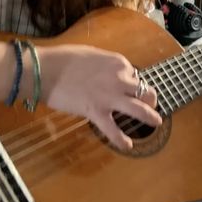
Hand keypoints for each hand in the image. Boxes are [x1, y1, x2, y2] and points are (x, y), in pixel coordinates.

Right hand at [38, 45, 159, 149]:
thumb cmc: (64, 59)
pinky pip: (113, 130)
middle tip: (149, 103)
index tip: (125, 86)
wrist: (45, 70)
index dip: (130, 81)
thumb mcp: (92, 55)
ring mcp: (110, 97)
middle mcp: (120, 79)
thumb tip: (108, 74)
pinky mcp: (97, 112)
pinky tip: (127, 146)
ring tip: (156, 122)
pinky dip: (121, 140)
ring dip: (150, 116)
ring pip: (139, 109)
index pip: (134, 74)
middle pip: (145, 91)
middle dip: (149, 98)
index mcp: (118, 63)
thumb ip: (105, 66)